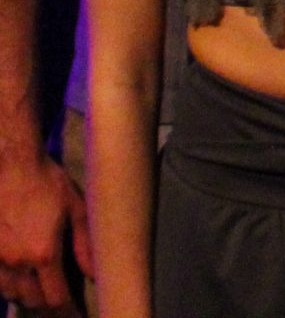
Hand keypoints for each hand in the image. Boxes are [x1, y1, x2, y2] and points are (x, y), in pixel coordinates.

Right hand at [0, 150, 88, 313]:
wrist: (10, 164)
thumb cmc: (46, 182)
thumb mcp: (77, 208)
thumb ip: (86, 244)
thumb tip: (94, 273)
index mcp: (44, 253)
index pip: (55, 298)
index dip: (67, 311)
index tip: (77, 315)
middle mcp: (16, 262)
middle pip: (32, 301)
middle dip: (48, 305)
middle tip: (61, 301)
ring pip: (10, 293)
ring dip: (27, 294)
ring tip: (41, 287)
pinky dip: (8, 282)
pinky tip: (19, 274)